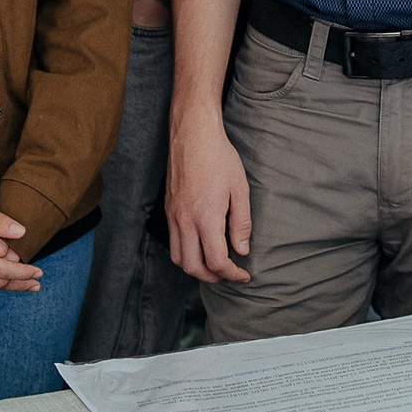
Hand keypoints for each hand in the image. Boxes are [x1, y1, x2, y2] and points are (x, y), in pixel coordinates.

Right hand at [167, 116, 253, 283]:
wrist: (193, 134)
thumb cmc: (219, 158)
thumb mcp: (239, 189)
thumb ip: (241, 223)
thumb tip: (241, 250)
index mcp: (205, 218)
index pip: (216, 261)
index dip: (232, 274)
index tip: (244, 274)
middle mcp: (185, 221)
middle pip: (192, 267)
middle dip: (212, 277)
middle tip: (229, 274)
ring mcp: (173, 215)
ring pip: (177, 257)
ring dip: (195, 267)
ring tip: (214, 264)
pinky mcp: (168, 209)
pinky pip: (172, 241)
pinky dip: (185, 252)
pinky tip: (200, 245)